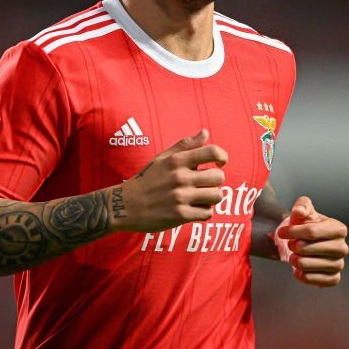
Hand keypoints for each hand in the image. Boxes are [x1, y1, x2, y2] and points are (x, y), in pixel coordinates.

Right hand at [112, 129, 226, 232]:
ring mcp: (180, 197)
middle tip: (205, 185)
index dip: (223, 157)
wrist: (125, 205)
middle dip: (216, 181)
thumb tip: (206, 132)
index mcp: (176, 161)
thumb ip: (185, 145)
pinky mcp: (180, 216)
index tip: (220, 163)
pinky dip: (204, 212)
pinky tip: (194, 209)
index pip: (212, 152)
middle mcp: (180, 177)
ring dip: (212, 197)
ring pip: (217, 196)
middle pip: (219, 177)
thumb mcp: (162, 158)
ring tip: (201, 197)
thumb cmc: (146, 180)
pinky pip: (208, 213)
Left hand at [277, 196, 347, 286]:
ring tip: (294, 256)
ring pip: (307, 264)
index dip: (293, 232)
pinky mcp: (334, 278)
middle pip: (306, 249)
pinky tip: (298, 269)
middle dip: (293, 246)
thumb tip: (299, 210)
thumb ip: (302, 205)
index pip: (311, 232)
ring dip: (294, 260)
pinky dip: (302, 275)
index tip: (282, 233)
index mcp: (339, 229)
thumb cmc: (307, 225)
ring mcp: (339, 264)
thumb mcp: (304, 210)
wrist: (307, 242)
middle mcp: (342, 247)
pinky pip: (314, 280)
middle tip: (291, 244)